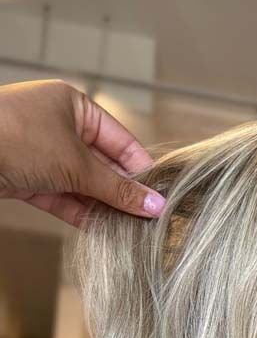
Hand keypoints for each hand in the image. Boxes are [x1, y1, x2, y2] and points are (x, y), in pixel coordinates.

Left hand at [0, 78, 166, 228]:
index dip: (141, 170)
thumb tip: (154, 205)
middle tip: (148, 220)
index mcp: (74, 106)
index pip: (120, 141)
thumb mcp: (76, 164)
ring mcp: (42, 154)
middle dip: (123, 193)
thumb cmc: (15, 138)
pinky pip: (64, 198)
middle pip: (103, 165)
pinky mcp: (28, 179)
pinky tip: (104, 231)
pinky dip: (82, 214)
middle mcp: (59, 127)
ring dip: (104, 207)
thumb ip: (117, 188)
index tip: (159, 197)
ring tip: (131, 230)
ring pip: (84, 185)